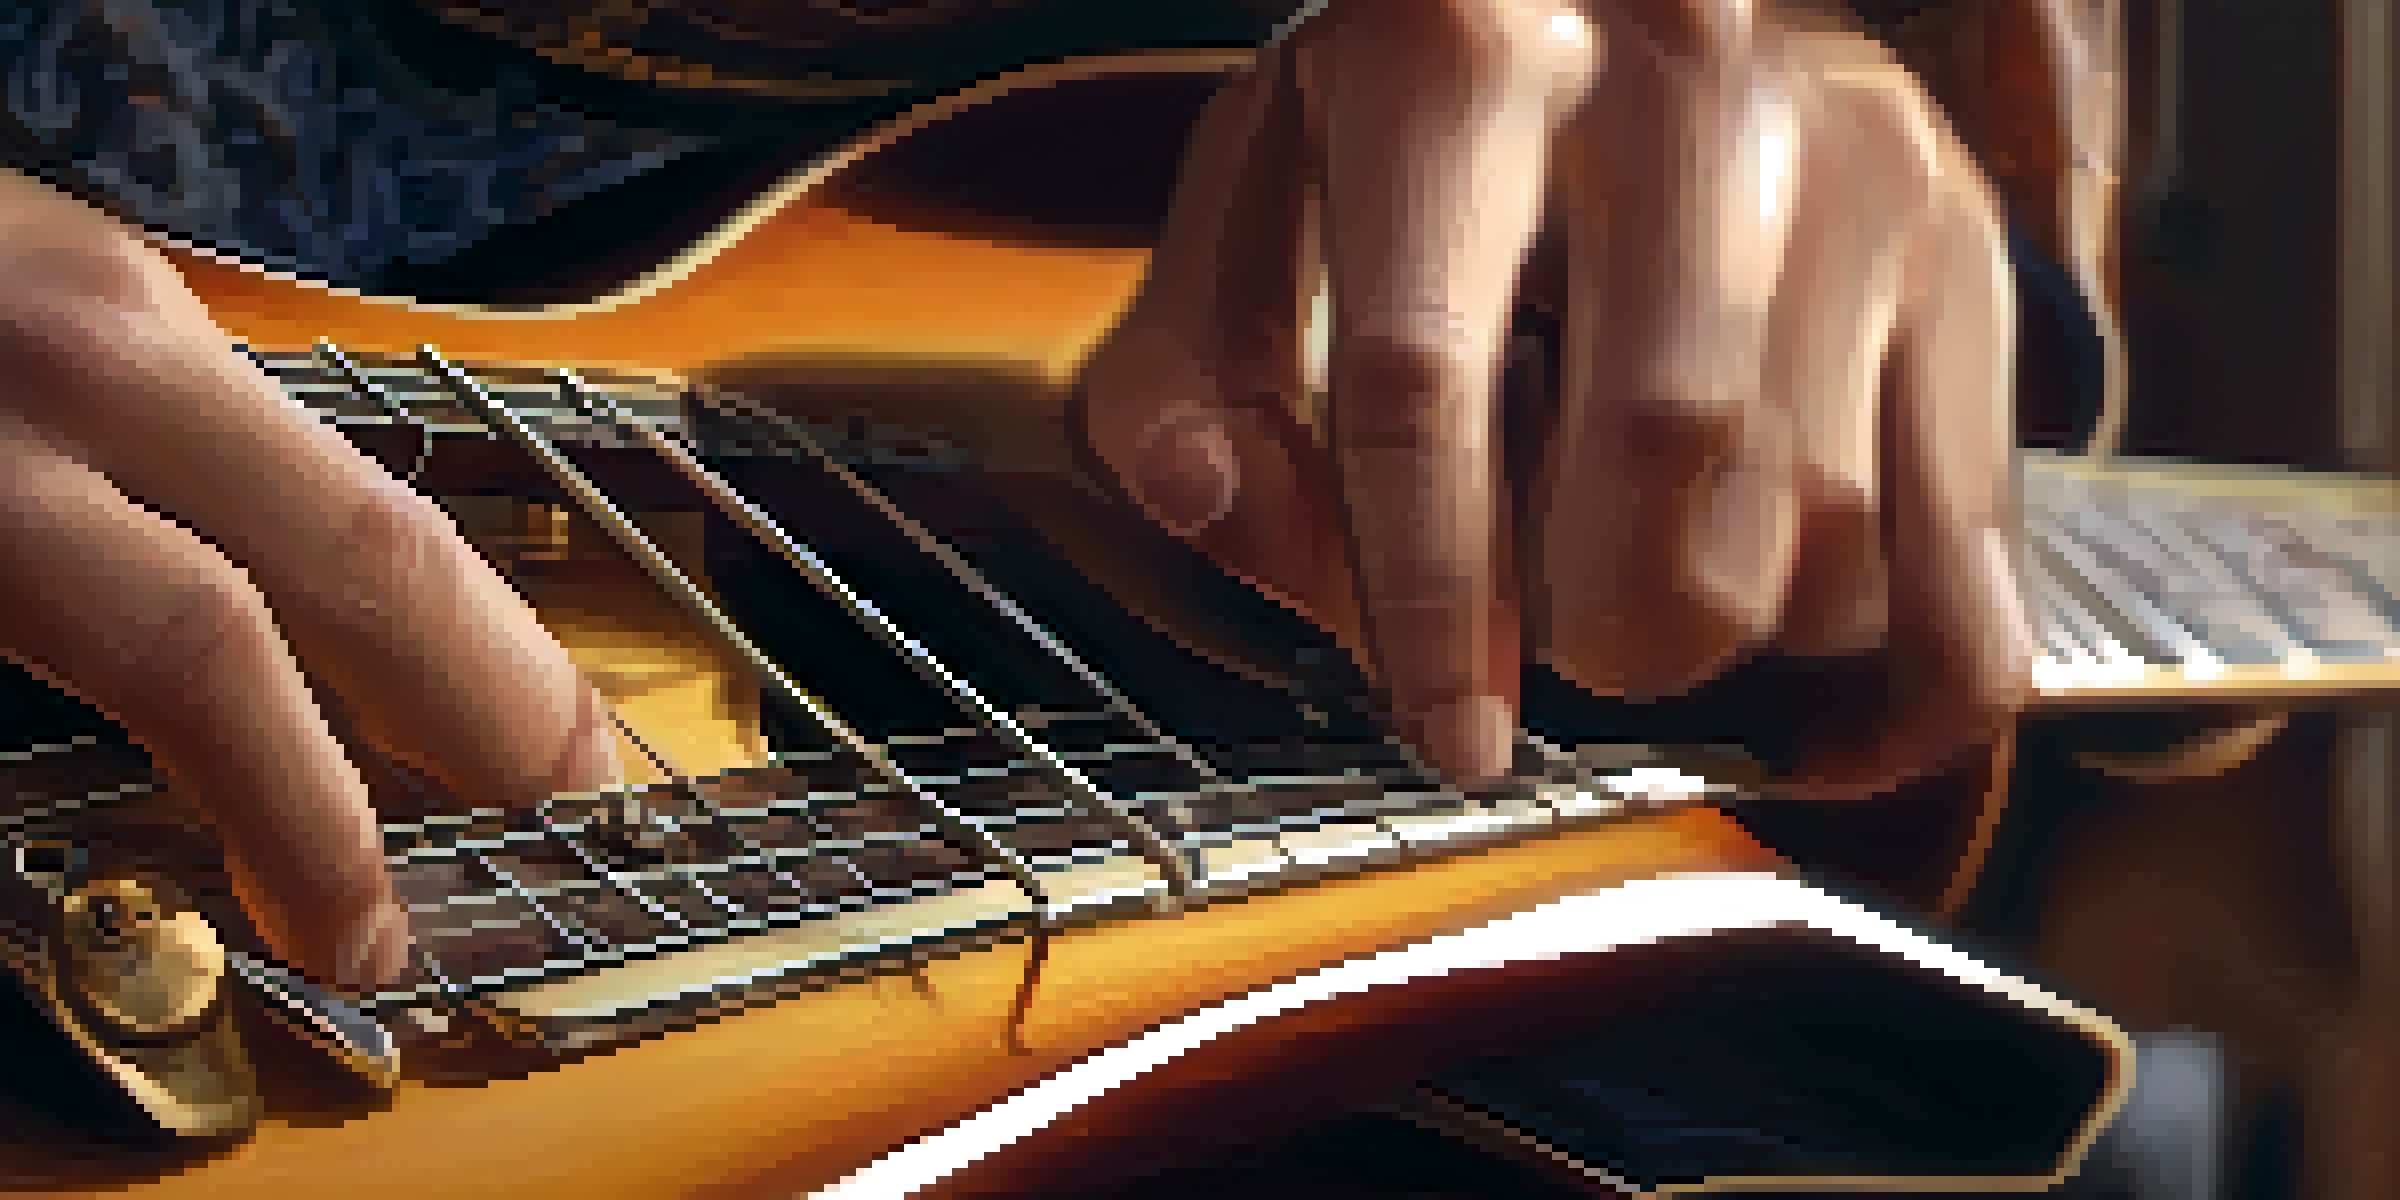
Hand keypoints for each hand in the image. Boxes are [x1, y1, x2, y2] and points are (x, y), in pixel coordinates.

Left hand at [0, 169, 620, 989]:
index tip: (355, 938)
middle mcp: (79, 352)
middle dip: (500, 703)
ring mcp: (107, 288)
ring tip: (520, 728)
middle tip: (576, 815)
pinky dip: (347, 546)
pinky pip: (269, 428)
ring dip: (455, 623)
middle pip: (367, 549)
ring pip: (348, 477)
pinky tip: (366, 616)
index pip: (207, 652)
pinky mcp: (103, 265)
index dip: (310, 819)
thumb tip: (112, 834)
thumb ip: (8, 665)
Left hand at [1074, 0, 2040, 798]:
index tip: (1449, 733)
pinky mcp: (1964, 231)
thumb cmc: (1424, 123)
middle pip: (1663, 446)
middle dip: (1602, 621)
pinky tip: (1826, 715)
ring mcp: (1850, 150)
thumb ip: (1192, 360)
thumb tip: (1203, 500)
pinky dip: (1910, 681)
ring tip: (1661, 606)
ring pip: (1825, 506)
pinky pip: (1971, 536)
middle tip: (1565, 648)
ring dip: (1733, 633)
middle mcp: (1678, 75)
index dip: (1428, 594)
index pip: (1424, 376)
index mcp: (1456, 57)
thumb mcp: (1263, 195)